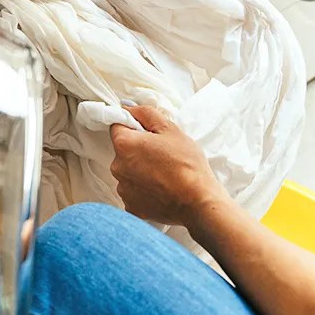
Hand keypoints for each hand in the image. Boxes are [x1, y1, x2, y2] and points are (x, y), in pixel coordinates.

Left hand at [109, 106, 230, 227]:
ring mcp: (123, 190)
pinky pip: (133, 192)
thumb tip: (127, 107)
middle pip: (123, 151)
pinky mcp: (130, 207)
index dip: (134, 126)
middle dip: (138, 150)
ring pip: (128, 172)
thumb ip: (145, 113)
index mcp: (124, 145)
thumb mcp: (170, 129)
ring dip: (140, 170)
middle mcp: (117, 168)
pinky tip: (161, 190)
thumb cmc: (187, 164)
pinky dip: (144, 190)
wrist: (198, 202)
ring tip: (164, 174)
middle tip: (163, 154)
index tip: (150, 134)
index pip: (117, 126)